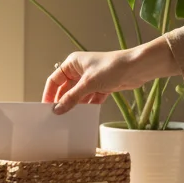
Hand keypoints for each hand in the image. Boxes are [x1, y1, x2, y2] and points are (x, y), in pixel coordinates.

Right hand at [43, 37, 178, 113]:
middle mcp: (80, 70)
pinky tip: (85, 116)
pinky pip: (90, 99)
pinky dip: (88, 106)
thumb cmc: (113, 67)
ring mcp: (91, 79)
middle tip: (58, 117)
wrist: (137, 68)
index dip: (49, 94)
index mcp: (73, 63)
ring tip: (71, 119)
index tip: (46, 108)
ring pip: (78, 95)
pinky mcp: (102, 86)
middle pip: (66, 89)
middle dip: (63, 102)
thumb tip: (57, 109)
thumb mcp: (88, 84)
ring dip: (76, 106)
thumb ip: (71, 98)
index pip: (54, 80)